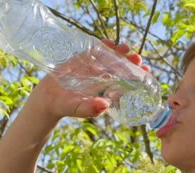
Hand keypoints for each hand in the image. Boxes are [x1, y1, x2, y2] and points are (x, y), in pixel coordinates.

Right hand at [30, 39, 150, 119]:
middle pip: (122, 67)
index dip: (137, 76)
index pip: (127, 81)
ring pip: (111, 57)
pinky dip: (103, 45)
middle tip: (137, 58)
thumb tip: (104, 105)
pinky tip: (109, 42)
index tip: (146, 71)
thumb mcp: (78, 109)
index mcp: (107, 89)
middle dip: (131, 61)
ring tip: (125, 47)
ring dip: (119, 52)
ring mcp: (94, 67)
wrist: (48, 97)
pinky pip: (96, 50)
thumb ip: (90, 109)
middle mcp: (103, 77)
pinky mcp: (82, 59)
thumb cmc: (66, 106)